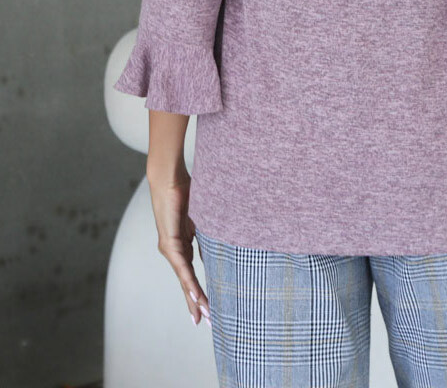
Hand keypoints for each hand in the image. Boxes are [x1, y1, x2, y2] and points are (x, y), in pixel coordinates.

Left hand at [146, 164, 210, 327]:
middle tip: (206, 322)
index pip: (191, 273)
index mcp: (182, 244)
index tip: (207, 308)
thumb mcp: (202, 217)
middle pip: (186, 282)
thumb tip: (222, 241)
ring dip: (195, 298)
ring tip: (204, 315)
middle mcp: (174, 250)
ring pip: (184, 279)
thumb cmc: (186, 191)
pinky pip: (182, 267)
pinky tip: (195, 296)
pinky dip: (190, 282)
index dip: (198, 291)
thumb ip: (208, 231)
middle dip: (196, 303)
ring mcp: (170, 248)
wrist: (170, 179)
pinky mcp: (169, 243)